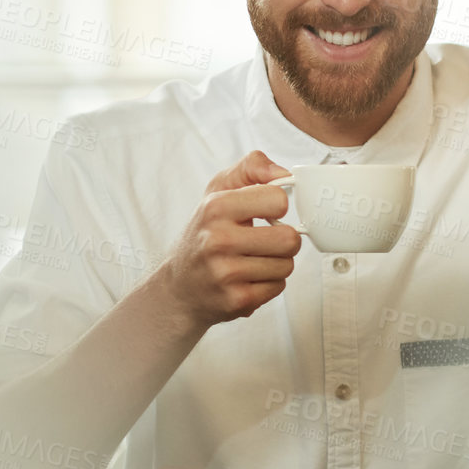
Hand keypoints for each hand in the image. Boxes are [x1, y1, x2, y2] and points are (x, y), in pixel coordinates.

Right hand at [161, 151, 301, 330]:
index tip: (266, 214)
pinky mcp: (237, 300)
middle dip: (284, 240)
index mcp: (216, 207)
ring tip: (254, 260)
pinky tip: (249, 279)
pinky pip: (278, 287)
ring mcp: (226, 273)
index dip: (277, 208)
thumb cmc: (205, 234)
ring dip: (277, 263)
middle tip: (265, 241)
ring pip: (287, 265)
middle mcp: (218, 240)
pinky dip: (269, 283)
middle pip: (289, 239)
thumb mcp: (219, 191)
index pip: (278, 200)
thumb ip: (251, 168)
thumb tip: (283, 173)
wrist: (179, 287)